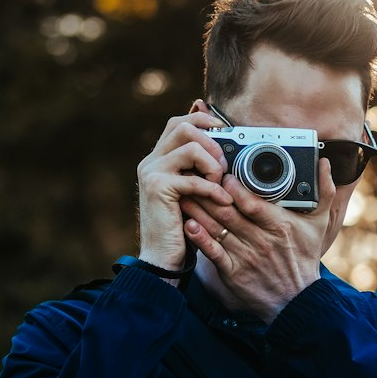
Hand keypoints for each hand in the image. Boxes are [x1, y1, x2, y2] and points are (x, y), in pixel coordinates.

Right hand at [137, 111, 233, 271]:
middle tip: (222, 165)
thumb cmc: (181, 226)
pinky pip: (194, 178)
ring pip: (190, 145)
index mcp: (158, 158)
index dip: (204, 120)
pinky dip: (213, 189)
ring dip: (212, 163)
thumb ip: (200, 168)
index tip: (225, 132)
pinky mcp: (158, 188)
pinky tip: (222, 200)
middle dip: (211, 141)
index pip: (179, 122)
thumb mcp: (193, 191)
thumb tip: (221, 142)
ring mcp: (151, 172)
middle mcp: (150, 161)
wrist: (161, 257)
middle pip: (182, 125)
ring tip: (219, 183)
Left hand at [182, 159, 334, 323]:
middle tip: (193, 177)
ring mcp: (246, 257)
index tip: (223, 174)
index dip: (234, 187)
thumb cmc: (304, 258)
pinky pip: (213, 253)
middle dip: (208, 193)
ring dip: (198, 210)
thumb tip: (326, 164)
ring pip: (217, 229)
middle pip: (229, 212)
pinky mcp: (233, 273)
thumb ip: (324, 193)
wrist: (296, 300)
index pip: (253, 203)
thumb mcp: (319, 225)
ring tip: (184, 193)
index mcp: (280, 226)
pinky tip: (188, 225)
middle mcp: (262, 241)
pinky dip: (200, 239)